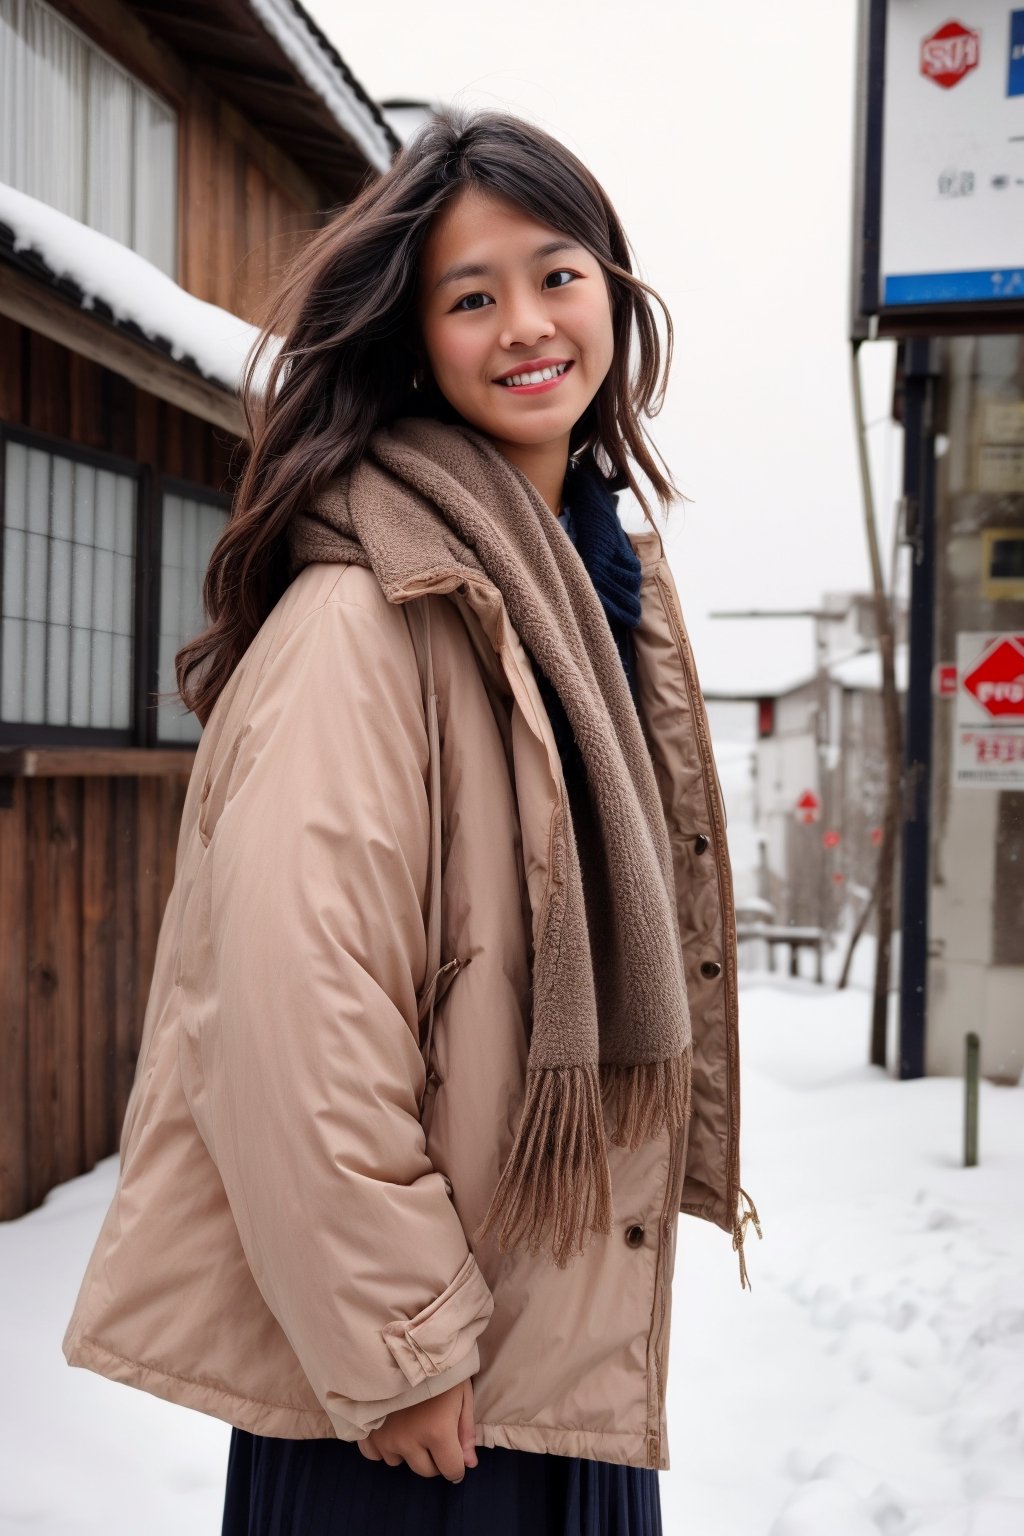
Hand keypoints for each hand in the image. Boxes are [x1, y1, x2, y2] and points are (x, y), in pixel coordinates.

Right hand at [356, 1377, 477, 1481]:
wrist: (402, 1342)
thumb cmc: (439, 1365)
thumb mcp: (461, 1393)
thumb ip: (465, 1431)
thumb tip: (470, 1464)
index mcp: (437, 1431)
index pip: (451, 1470)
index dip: (457, 1464)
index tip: (456, 1452)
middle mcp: (409, 1440)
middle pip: (426, 1470)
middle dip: (435, 1457)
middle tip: (435, 1432)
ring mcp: (385, 1437)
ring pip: (400, 1462)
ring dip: (408, 1450)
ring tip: (412, 1421)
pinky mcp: (367, 1430)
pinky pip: (375, 1455)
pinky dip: (384, 1446)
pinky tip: (392, 1426)